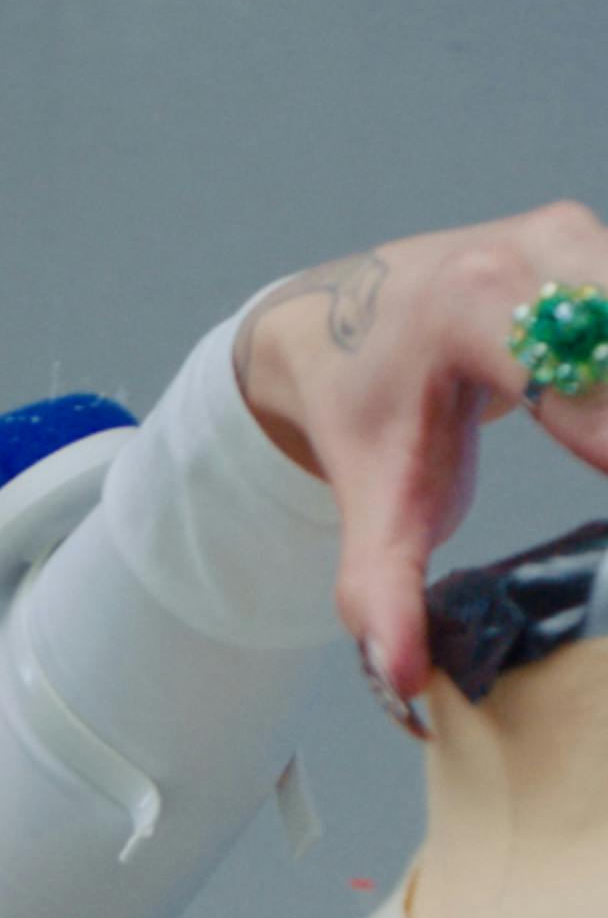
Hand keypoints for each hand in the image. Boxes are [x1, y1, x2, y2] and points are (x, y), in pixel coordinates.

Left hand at [229, 201, 607, 699]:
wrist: (336, 325)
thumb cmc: (364, 412)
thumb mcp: (368, 500)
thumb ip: (383, 587)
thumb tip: (402, 678)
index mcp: (469, 304)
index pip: (586, 379)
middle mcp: (535, 249)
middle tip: (606, 498)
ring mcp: (579, 238)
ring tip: (598, 467)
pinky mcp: (603, 246)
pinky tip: (600, 443)